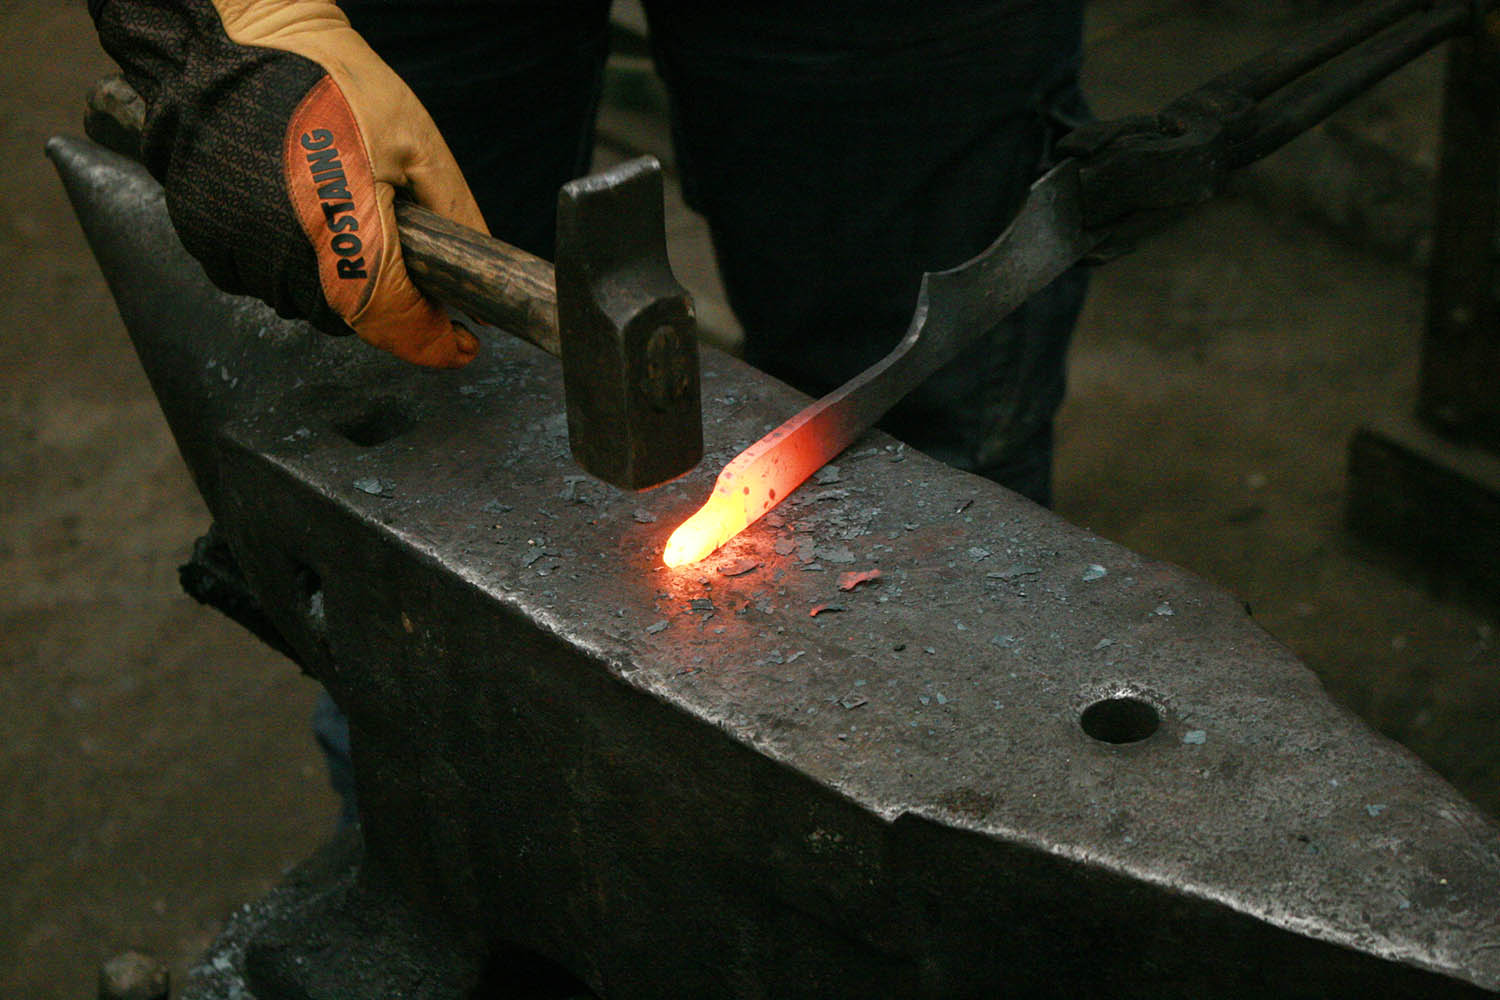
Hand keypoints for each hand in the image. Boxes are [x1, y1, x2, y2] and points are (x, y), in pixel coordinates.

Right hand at [95, 0, 487, 366]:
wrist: (240, 38)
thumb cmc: (333, 82)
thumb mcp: (419, 143)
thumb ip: (456, 221)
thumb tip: (482, 292)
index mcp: (344, 223)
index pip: (392, 319)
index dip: (433, 343)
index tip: (459, 346)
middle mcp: (282, 247)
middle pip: (351, 318)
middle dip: (385, 301)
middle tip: (397, 250)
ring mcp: (236, 244)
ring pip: (303, 304)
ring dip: (333, 282)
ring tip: (340, 215)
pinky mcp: (203, 235)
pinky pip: (256, 279)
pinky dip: (285, 264)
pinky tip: (298, 213)